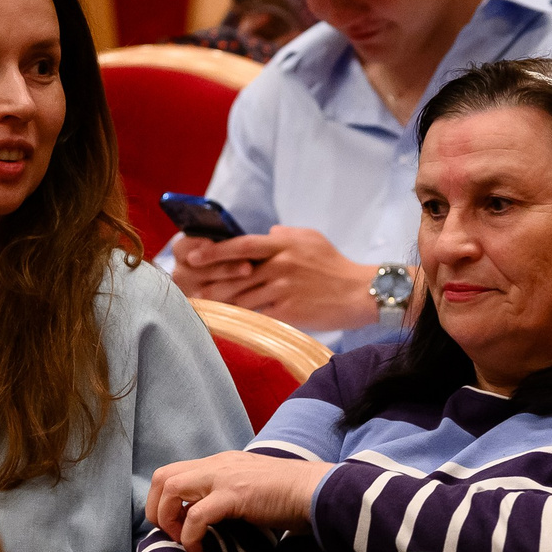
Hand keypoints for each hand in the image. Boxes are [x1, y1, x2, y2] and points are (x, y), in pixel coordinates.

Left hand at [147, 450, 331, 551]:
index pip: (174, 472)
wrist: (317, 491)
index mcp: (220, 463)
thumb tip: (209, 519)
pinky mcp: (236, 495)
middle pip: (163, 476)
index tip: (175, 526)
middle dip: (156, 509)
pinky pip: (197, 515)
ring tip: (181, 542)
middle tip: (170, 534)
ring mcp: (225, 477)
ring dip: (168, 519)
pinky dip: (190, 536)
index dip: (164, 501)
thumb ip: (228, 495)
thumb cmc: (290, 495)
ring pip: (171, 488)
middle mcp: (217, 465)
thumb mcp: (251, 488)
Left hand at [176, 225, 377, 329]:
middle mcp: (280, 266)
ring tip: (206, 305)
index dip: (215, 251)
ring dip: (223, 302)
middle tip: (192, 289)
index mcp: (283, 245)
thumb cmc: (334, 265)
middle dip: (211, 282)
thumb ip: (286, 234)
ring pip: (242, 297)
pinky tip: (231, 319)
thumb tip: (268, 232)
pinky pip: (257, 314)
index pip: (241, 245)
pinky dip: (242, 316)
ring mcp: (283, 290)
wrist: (359, 292)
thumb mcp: (311, 238)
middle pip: (236, 274)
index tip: (194, 257)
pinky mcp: (288, 312)